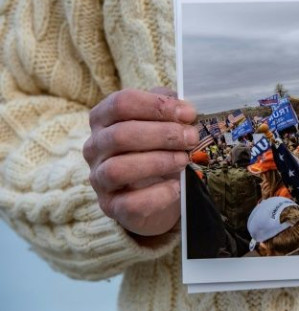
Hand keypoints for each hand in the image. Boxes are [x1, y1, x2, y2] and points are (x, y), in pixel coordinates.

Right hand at [83, 88, 198, 235]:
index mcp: (104, 119)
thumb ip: (169, 108)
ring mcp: (99, 179)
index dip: (156, 106)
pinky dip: (158, 195)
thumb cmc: (159, 148)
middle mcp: (95, 147)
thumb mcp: (163, 122)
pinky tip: (176, 187)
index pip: (121, 103)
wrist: (159, 192)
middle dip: (163, 134)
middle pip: (121, 134)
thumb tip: (183, 107)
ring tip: (184, 160)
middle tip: (192, 138)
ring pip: (118, 169)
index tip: (188, 113)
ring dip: (158, 162)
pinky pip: (130, 203)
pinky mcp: (112, 207)